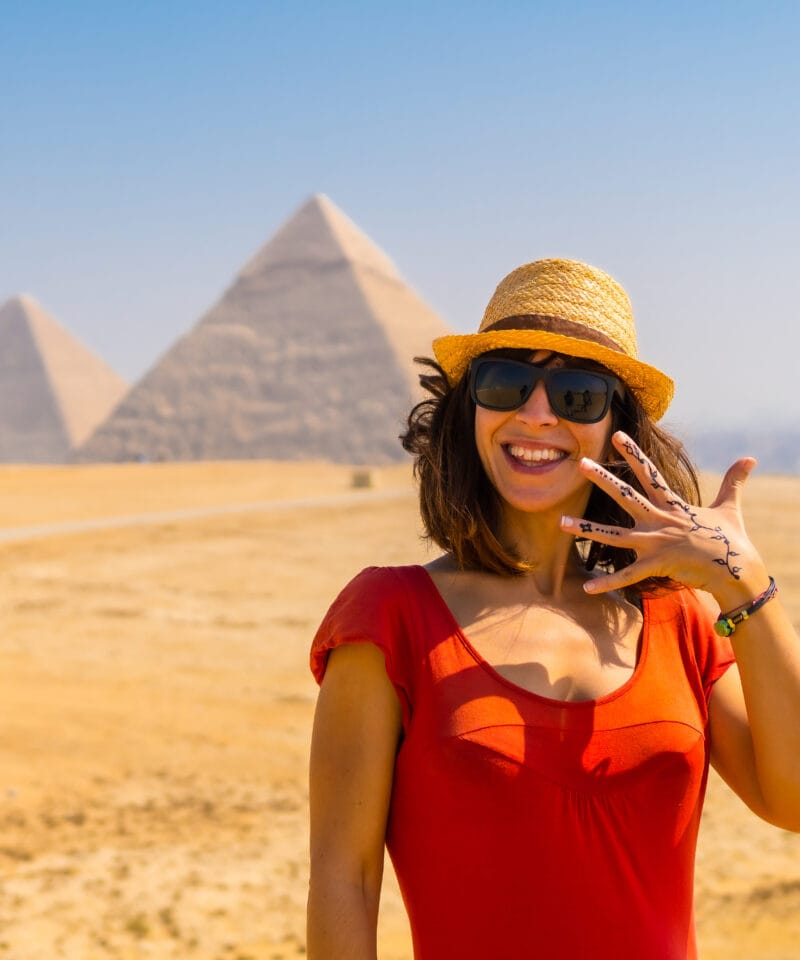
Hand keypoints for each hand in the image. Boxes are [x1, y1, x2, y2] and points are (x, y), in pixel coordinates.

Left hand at [560, 431, 768, 606]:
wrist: (738, 572)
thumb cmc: (732, 541)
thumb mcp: (730, 507)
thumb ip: (733, 482)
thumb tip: (750, 458)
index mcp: (673, 505)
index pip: (650, 474)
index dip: (634, 454)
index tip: (616, 436)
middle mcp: (660, 521)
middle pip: (626, 495)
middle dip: (602, 479)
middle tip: (580, 464)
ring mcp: (656, 543)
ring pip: (613, 535)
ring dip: (587, 528)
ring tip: (561, 522)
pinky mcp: (657, 566)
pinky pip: (627, 576)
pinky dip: (607, 582)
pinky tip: (587, 587)